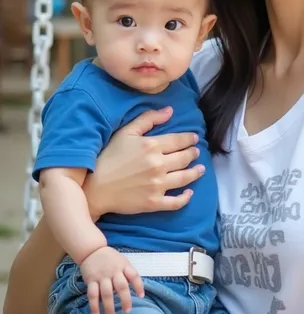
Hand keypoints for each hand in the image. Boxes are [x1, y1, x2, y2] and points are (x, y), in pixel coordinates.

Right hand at [80, 246, 143, 313]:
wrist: (92, 250)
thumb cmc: (110, 258)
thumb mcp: (122, 261)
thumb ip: (127, 273)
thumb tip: (135, 290)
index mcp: (124, 266)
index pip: (134, 275)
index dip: (139, 286)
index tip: (141, 296)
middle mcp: (114, 271)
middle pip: (121, 286)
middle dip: (125, 300)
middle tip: (127, 311)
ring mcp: (102, 276)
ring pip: (107, 293)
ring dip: (109, 307)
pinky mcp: (91, 280)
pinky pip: (92, 294)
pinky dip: (94, 305)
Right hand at [83, 107, 204, 218]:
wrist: (94, 188)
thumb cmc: (108, 157)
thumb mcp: (126, 132)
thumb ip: (148, 119)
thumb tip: (170, 111)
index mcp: (152, 146)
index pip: (179, 140)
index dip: (189, 139)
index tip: (194, 138)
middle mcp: (158, 165)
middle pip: (184, 158)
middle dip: (193, 154)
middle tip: (196, 152)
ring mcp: (158, 185)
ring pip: (185, 178)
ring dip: (196, 172)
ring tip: (201, 169)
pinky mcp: (154, 202)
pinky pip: (176, 202)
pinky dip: (185, 197)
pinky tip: (189, 192)